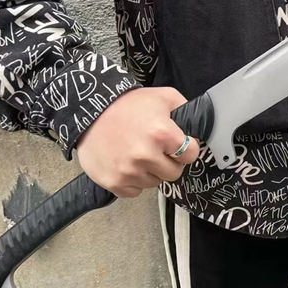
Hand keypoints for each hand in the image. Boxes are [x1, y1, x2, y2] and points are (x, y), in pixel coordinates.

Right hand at [75, 87, 200, 197]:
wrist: (90, 110)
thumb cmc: (128, 104)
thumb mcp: (164, 96)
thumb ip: (185, 110)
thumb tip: (197, 129)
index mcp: (162, 134)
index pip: (191, 154)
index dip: (187, 148)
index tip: (179, 145)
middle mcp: (145, 155)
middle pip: (174, 173)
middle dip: (170, 162)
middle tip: (158, 150)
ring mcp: (128, 171)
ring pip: (155, 182)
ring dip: (151, 171)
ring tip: (139, 153)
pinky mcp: (113, 182)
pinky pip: (135, 191)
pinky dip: (134, 181)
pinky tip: (128, 164)